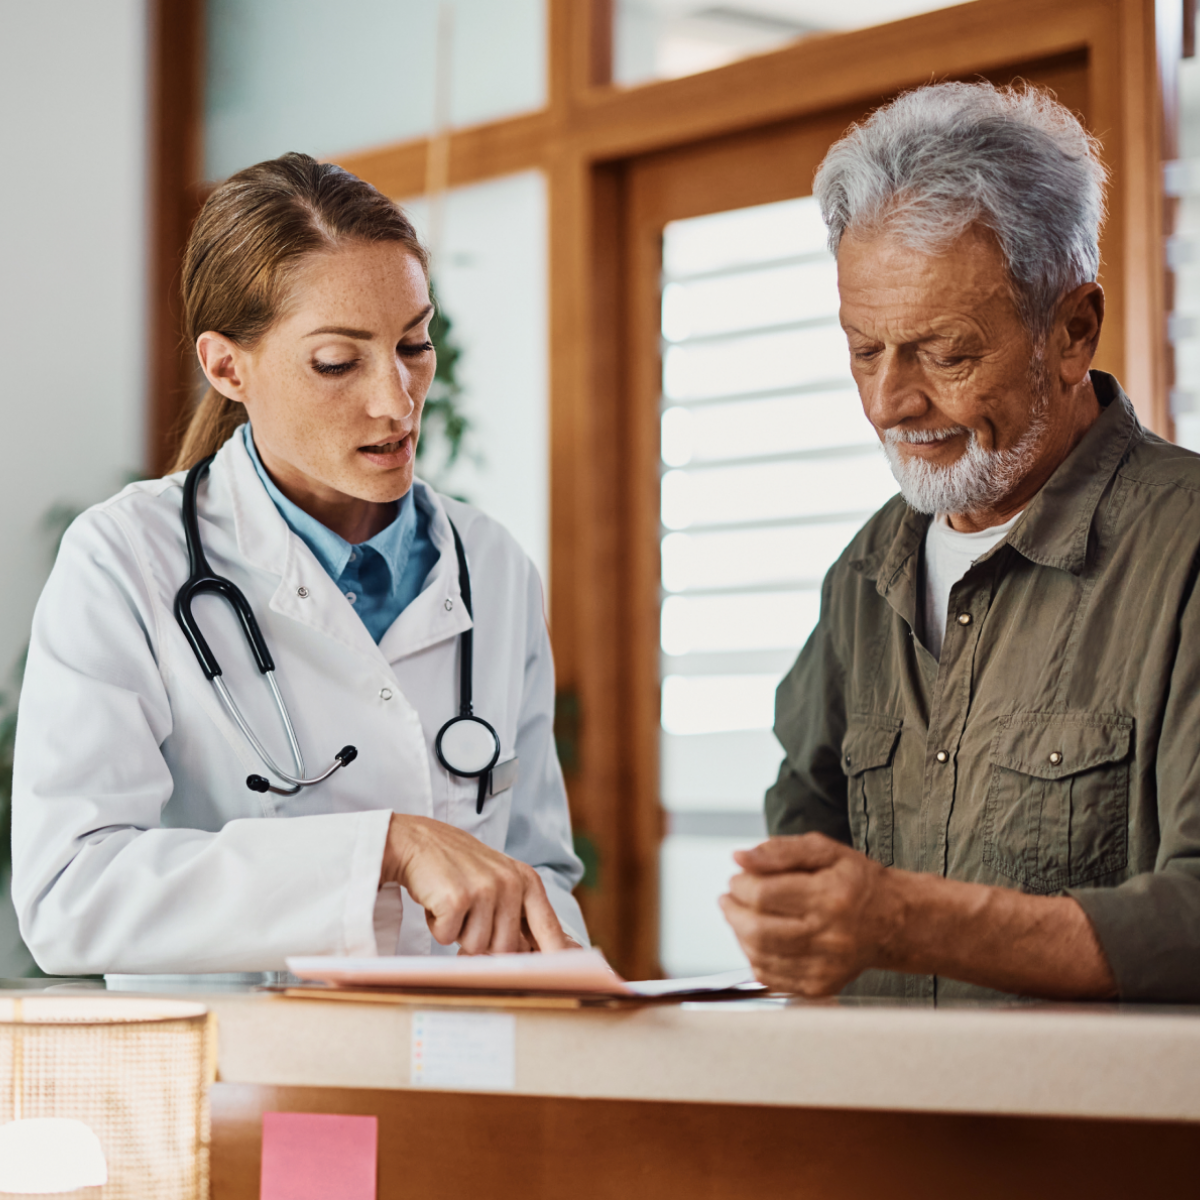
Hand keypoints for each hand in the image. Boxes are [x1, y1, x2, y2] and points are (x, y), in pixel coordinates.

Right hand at [381, 814, 569, 954]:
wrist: (417, 840)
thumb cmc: (458, 866)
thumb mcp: (499, 880)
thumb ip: (517, 913)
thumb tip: (532, 955)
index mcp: (526, 881)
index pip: (549, 927)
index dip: (557, 956)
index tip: (567, 976)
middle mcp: (511, 884)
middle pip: (505, 949)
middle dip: (482, 941)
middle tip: (468, 913)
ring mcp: (484, 890)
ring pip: (476, 947)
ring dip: (457, 932)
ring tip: (453, 903)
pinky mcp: (457, 898)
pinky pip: (447, 938)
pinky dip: (437, 926)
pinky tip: (437, 901)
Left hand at [719, 833, 895, 996]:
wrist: (894, 921)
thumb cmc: (857, 881)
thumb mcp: (825, 850)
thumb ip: (781, 850)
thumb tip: (740, 858)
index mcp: (830, 897)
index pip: (764, 895)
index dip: (740, 885)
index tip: (737, 878)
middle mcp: (830, 936)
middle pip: (758, 929)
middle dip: (733, 910)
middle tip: (729, 897)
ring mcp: (825, 966)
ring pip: (760, 955)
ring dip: (739, 933)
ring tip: (741, 915)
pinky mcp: (820, 986)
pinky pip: (771, 977)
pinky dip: (754, 957)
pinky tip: (758, 939)